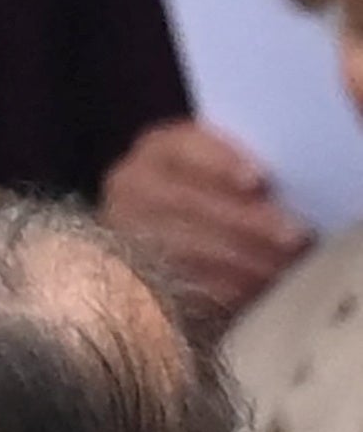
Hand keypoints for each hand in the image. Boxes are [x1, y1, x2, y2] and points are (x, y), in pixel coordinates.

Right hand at [100, 119, 308, 318]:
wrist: (179, 232)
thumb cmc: (220, 194)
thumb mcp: (233, 166)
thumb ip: (258, 158)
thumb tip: (306, 142)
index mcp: (159, 149)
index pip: (185, 146)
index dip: (221, 161)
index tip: (259, 180)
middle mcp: (132, 185)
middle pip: (187, 201)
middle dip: (245, 221)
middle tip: (294, 236)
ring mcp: (125, 231)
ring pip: (184, 246)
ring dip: (240, 259)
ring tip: (284, 266)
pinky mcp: (131, 273)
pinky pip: (178, 282)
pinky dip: (221, 287)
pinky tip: (255, 288)